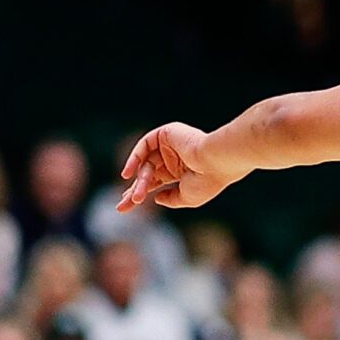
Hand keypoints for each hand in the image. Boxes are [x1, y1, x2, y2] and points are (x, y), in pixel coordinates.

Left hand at [118, 122, 246, 210]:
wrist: (217, 161)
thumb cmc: (208, 182)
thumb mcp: (188, 198)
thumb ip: (171, 199)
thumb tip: (155, 198)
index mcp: (181, 172)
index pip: (155, 182)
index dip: (141, 193)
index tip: (126, 206)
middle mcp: (174, 158)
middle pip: (147, 174)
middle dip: (134, 190)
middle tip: (122, 206)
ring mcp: (169, 145)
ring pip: (146, 164)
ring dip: (140, 181)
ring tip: (136, 197)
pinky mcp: (166, 134)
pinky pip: (145, 145)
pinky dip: (134, 158)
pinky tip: (128, 174)